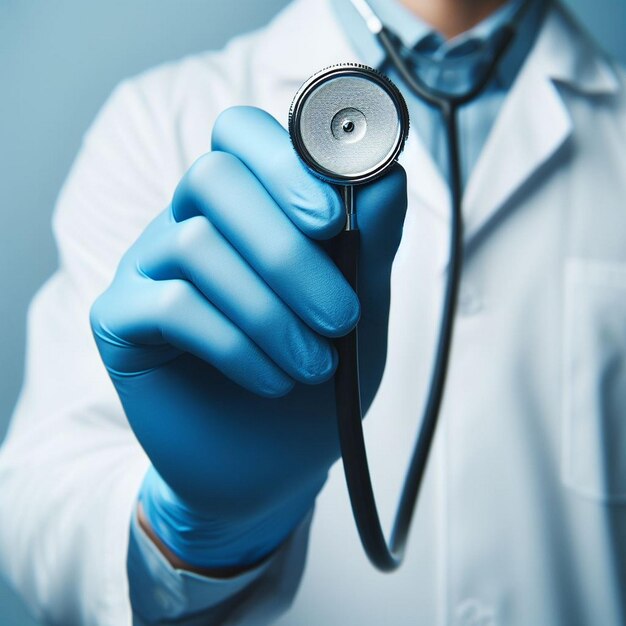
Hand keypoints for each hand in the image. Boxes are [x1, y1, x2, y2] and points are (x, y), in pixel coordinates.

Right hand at [90, 106, 406, 569]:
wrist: (266, 466)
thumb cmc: (314, 379)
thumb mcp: (359, 309)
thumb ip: (369, 242)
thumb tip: (388, 174)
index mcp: (247, 207)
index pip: (244, 135)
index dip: (287, 162)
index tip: (336, 217)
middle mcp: (190, 222)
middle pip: (212, 177)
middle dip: (285, 250)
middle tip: (340, 314)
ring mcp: (148, 268)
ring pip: (196, 247)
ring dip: (272, 314)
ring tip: (315, 367)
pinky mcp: (120, 318)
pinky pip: (172, 307)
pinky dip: (236, 347)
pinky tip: (271, 382)